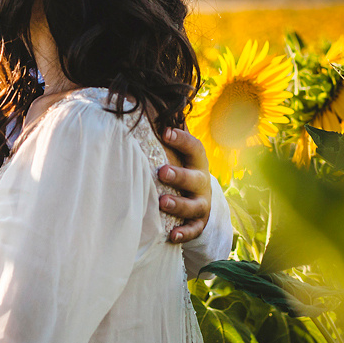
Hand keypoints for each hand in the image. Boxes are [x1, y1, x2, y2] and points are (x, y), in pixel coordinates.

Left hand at [158, 126, 211, 243]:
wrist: (195, 196)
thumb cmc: (177, 167)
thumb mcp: (173, 153)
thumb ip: (162, 136)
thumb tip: (141, 106)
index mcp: (196, 161)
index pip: (194, 148)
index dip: (181, 139)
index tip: (165, 132)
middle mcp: (202, 182)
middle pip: (195, 178)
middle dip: (179, 175)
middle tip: (161, 172)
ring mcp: (202, 204)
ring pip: (194, 206)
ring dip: (179, 205)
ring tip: (162, 202)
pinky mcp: (198, 223)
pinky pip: (194, 230)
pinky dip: (183, 233)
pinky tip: (170, 235)